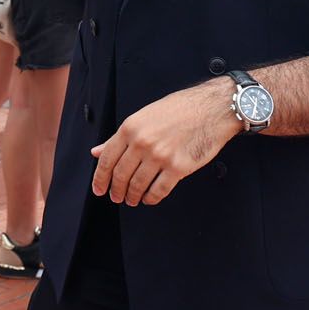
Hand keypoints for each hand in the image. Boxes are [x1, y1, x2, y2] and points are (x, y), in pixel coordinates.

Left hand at [89, 79, 237, 206]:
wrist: (211, 109)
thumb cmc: (178, 110)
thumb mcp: (143, 116)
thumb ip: (119, 137)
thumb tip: (97, 151)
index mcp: (130, 128)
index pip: (107, 159)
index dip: (100, 178)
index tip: (98, 188)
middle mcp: (142, 142)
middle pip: (121, 175)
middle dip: (116, 190)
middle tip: (116, 197)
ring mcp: (160, 156)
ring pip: (138, 185)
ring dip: (132, 196)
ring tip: (132, 199)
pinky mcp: (178, 168)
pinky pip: (159, 190)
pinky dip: (151, 198)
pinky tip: (149, 198)